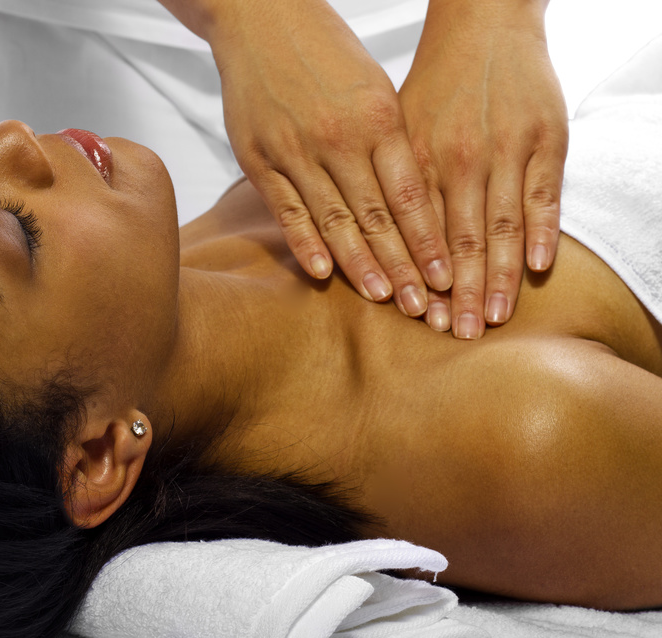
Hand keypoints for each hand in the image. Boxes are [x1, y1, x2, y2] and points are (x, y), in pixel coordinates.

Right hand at [206, 0, 453, 317]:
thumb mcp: (373, 88)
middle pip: (377, 217)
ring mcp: (295, 149)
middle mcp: (339, 137)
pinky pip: (286, 208)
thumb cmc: (328, 53)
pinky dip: (304, 242)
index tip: (447, 278)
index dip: (429, 241)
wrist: (262, 17)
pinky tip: (321, 271)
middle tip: (423, 308)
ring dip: (360, 265)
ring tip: (381, 299)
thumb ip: (392, 143)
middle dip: (402, 266)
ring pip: (334, 219)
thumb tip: (415, 202)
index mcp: (377, 118)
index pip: (410, 194)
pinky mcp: (259, 157)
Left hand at [398, 0, 567, 337]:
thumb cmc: (433, 87)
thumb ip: (388, 186)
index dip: (421, 279)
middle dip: (459, 292)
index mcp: (417, 160)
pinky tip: (537, 268)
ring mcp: (505, 149)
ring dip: (499, 276)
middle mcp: (459, 158)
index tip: (421, 318)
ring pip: (501, 225)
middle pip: (460, 238)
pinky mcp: (546, 139)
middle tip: (458, 333)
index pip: (419, 233)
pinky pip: (544, 194)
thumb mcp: (395, 132)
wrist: (483, 27)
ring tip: (494, 316)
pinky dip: (543, 232)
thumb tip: (365, 243)